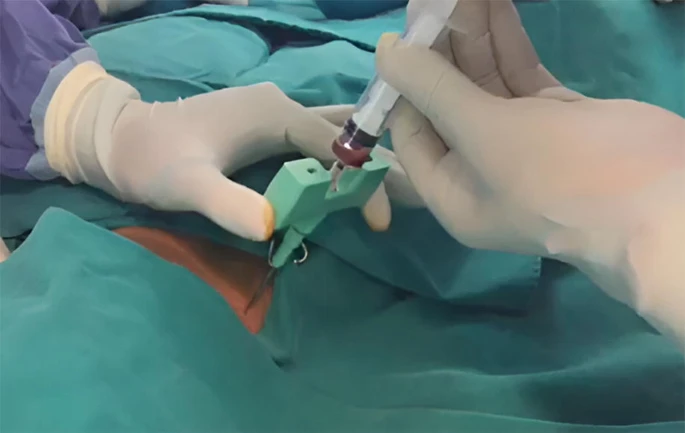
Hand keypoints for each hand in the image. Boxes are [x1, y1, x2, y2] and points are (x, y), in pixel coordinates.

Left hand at [53, 77, 395, 240]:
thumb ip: (227, 203)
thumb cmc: (155, 162)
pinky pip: (318, 140)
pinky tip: (355, 180)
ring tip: (400, 187)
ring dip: (365, 160)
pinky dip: (342, 160)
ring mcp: (275, 114)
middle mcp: (282, 106)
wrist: (122, 141)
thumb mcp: (188, 186)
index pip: (336, 145)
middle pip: (346, 133)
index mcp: (274, 113)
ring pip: (336, 134)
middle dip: (380, 163)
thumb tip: (271, 226)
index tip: (380, 220)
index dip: (362, 180)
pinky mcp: (268, 127)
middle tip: (416, 195)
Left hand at [376, 0, 683, 291]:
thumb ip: (434, 89)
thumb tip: (386, 51)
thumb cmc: (558, 175)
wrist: (661, 198)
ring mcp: (522, 142)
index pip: (413, 134)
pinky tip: (492, 6)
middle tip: (428, 4)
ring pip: (486, 84)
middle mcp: (481, 170)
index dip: (404, 88)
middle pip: (449, 103)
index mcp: (453, 193)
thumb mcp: (484, 134)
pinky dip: (507, 42)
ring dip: (473, 37)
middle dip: (439, 53)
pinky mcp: (557, 117)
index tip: (400, 42)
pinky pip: (520, 76)